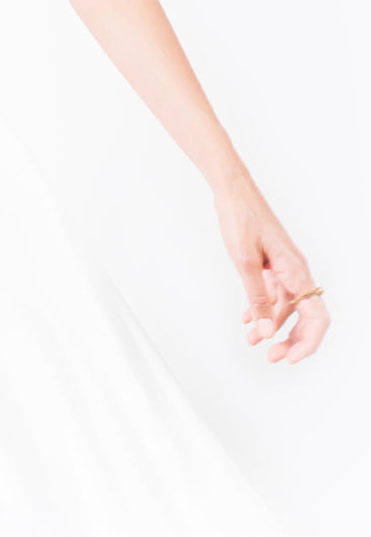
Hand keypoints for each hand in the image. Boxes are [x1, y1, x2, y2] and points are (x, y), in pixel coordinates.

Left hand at [211, 169, 329, 363]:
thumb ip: (257, 298)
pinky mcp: (271, 263)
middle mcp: (295, 271)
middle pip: (305, 316)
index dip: (308, 343)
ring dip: (271, 325)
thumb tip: (267, 332)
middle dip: (291, 340)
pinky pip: (273, 293)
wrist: (232, 191)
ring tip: (252, 341)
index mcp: (296, 271)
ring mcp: (284, 267)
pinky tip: (247, 319)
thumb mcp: (245, 262)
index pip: (316, 317)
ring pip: (287, 306)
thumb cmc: (241, 218)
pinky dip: (262, 308)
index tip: (291, 358)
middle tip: (272, 357)